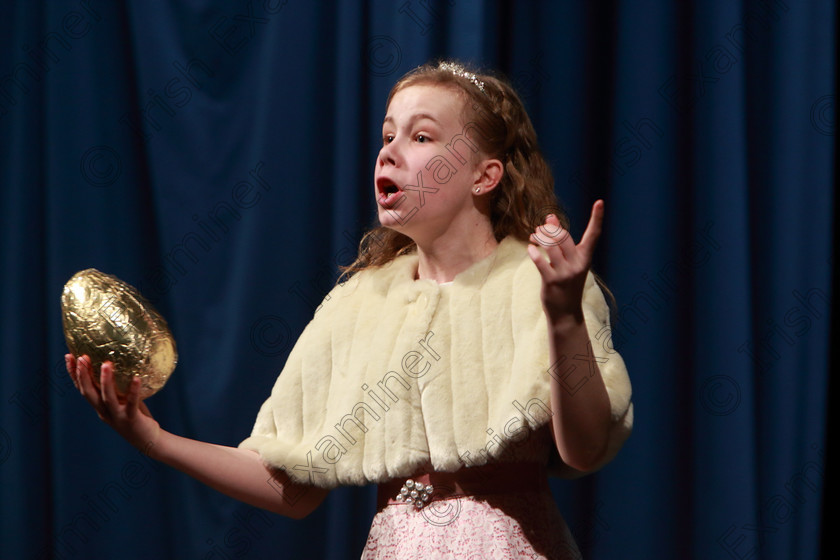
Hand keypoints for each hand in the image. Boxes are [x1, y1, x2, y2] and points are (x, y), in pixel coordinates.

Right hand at [66, 354, 159, 453]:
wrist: (149, 441)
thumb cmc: (137, 416)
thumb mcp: (123, 400)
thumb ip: (119, 386)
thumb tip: (122, 359)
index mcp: (99, 406)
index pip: (82, 388)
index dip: (73, 374)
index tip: (68, 356)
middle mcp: (104, 412)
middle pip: (88, 393)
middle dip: (83, 375)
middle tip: (82, 357)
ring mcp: (117, 416)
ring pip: (107, 398)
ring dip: (105, 381)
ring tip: (106, 363)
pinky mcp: (131, 419)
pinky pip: (131, 403)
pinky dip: (133, 390)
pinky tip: (136, 378)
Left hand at [527, 200, 603, 322]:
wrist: (566, 313)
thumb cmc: (566, 283)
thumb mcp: (569, 263)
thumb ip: (561, 243)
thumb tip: (550, 219)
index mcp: (585, 258)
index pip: (593, 234)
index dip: (597, 218)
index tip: (600, 202)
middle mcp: (578, 264)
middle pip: (564, 237)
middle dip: (551, 228)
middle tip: (542, 226)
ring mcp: (565, 273)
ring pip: (551, 247)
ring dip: (540, 238)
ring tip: (534, 236)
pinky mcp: (552, 282)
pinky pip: (541, 262)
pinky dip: (534, 252)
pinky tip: (530, 248)